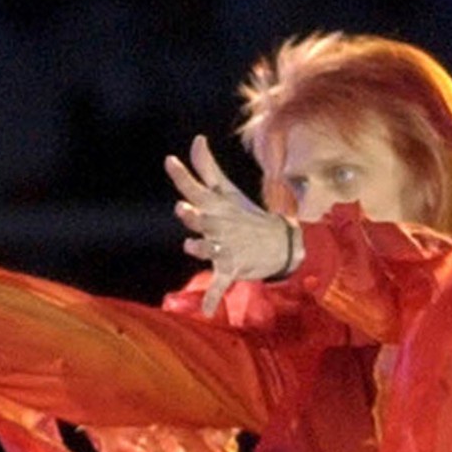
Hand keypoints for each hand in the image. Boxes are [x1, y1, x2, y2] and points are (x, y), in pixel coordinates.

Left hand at [166, 134, 294, 317]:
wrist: (281, 243)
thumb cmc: (246, 216)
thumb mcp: (227, 192)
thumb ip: (208, 169)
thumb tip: (197, 139)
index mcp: (216, 206)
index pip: (196, 188)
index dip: (182, 176)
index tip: (170, 161)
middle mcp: (219, 225)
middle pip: (201, 219)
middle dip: (192, 215)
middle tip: (183, 209)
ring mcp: (226, 248)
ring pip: (207, 249)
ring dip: (199, 248)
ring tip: (190, 245)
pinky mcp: (231, 268)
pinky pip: (220, 285)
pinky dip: (214, 299)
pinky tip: (208, 312)